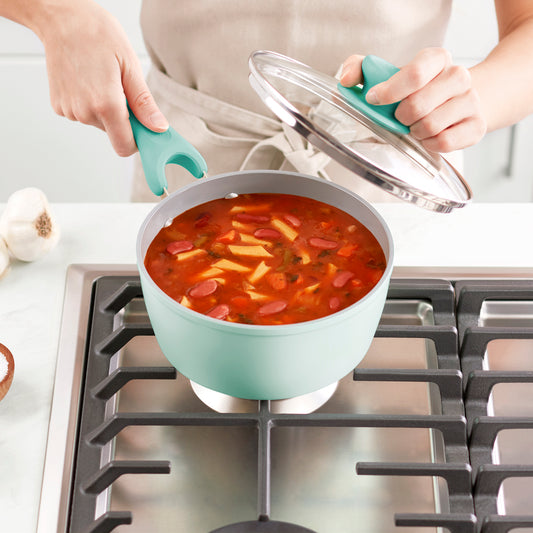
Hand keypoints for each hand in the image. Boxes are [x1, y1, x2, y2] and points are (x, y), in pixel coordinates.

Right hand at [36, 0, 167, 155]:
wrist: (61, 18)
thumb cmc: (96, 34)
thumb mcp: (130, 67)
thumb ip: (144, 103)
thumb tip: (158, 127)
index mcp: (105, 105)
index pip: (125, 146)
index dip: (137, 140)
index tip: (143, 127)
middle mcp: (84, 112)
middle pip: (114, 133)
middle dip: (123, 118)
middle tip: (120, 89)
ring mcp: (69, 111)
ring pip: (99, 124)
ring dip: (105, 109)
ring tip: (101, 79)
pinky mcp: (59, 106)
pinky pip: (84, 115)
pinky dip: (89, 103)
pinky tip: (87, 81)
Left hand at [340, 48, 486, 152]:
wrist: (459, 100)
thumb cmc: (417, 90)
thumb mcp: (389, 73)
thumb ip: (361, 69)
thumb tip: (347, 80)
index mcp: (436, 59)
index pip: (413, 74)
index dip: (389, 92)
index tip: (373, 99)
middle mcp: (458, 76)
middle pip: (418, 106)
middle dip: (400, 117)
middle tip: (400, 117)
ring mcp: (471, 102)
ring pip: (430, 126)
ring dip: (414, 132)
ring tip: (416, 125)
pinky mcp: (476, 127)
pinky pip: (443, 143)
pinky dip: (429, 144)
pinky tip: (428, 136)